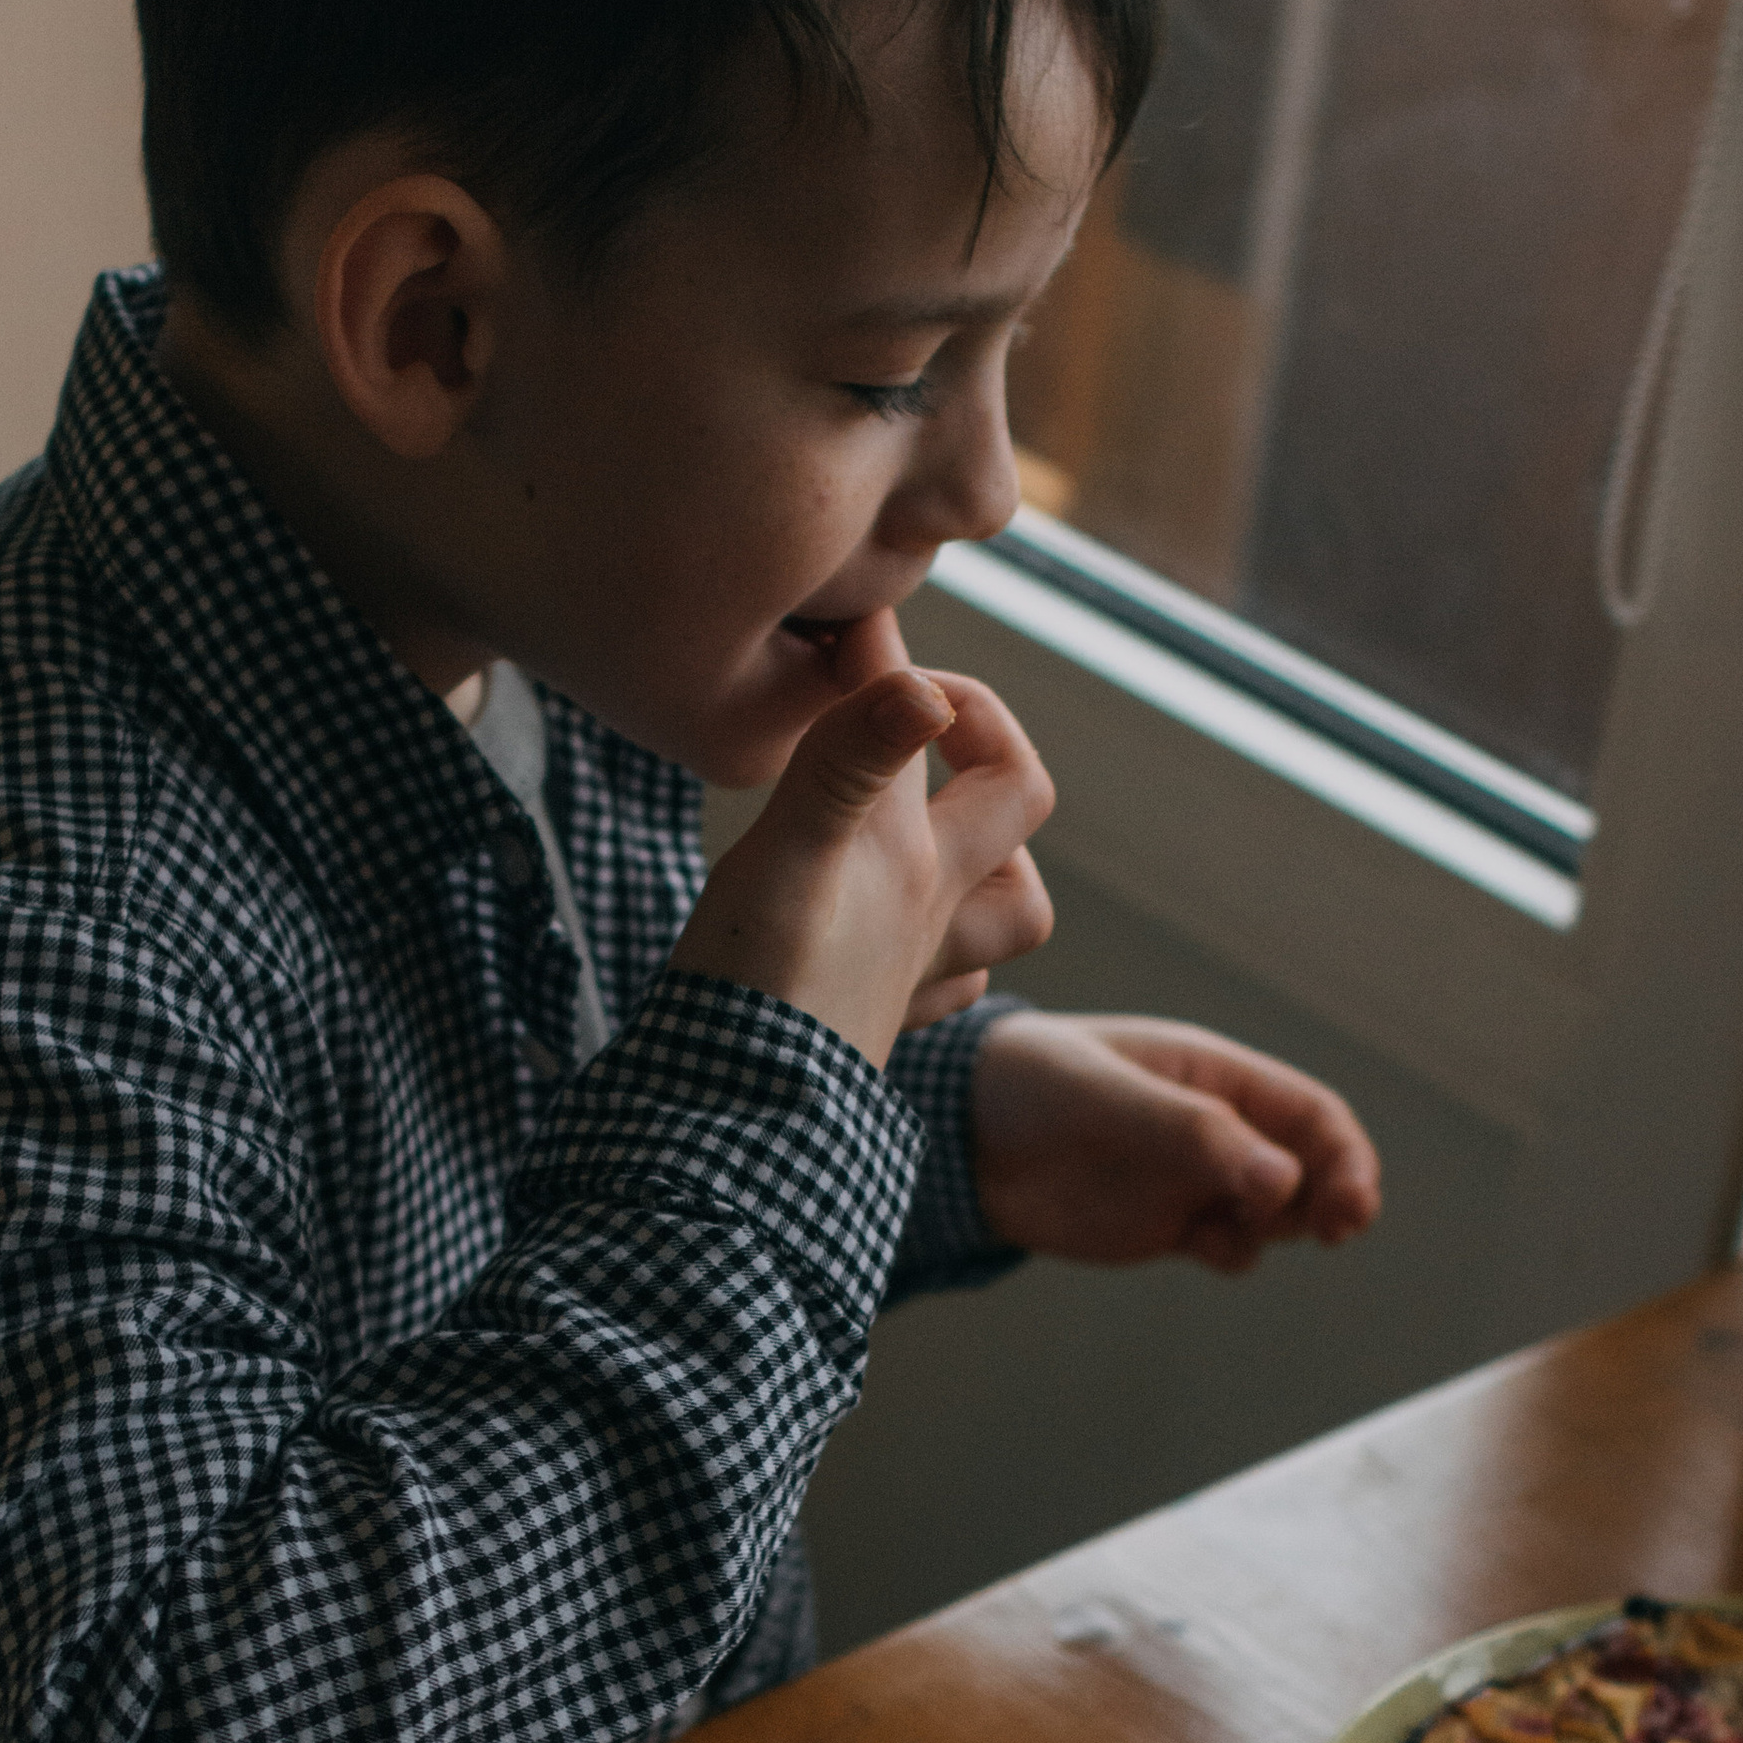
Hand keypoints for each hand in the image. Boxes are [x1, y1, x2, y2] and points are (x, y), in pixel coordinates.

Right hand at [672, 614, 1053, 1068]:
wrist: (729, 1125)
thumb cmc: (758, 989)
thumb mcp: (792, 853)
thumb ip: (851, 759)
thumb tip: (926, 685)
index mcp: (913, 851)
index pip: (929, 713)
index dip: (889, 651)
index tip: (843, 617)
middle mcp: (931, 905)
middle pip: (1012, 799)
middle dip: (981, 737)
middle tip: (912, 709)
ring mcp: (912, 968)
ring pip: (1006, 903)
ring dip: (993, 849)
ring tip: (936, 820)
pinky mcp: (877, 1021)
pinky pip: (952, 981)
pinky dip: (948, 945)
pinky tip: (908, 932)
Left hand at [970, 1011, 1380, 1271]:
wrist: (960, 1131)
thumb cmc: (1035, 1085)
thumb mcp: (1111, 1098)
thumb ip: (1194, 1135)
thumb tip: (1284, 1181)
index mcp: (1216, 1076)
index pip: (1310, 1114)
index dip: (1346, 1156)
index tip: (1353, 1201)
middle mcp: (1218, 1128)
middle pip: (1310, 1167)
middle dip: (1335, 1197)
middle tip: (1340, 1231)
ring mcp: (1193, 1179)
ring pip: (1276, 1212)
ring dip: (1286, 1228)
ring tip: (1244, 1231)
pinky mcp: (1164, 1224)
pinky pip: (1229, 1245)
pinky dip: (1238, 1254)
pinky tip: (1209, 1250)